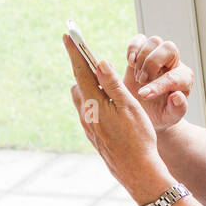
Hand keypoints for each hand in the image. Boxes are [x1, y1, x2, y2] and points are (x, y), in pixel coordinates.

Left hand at [64, 34, 175, 204]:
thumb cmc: (138, 137)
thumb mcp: (129, 106)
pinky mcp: (93, 134)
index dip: (74, 50)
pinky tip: (105, 101)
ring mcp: (87, 125)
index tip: (67, 34)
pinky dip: (94, 99)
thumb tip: (99, 63)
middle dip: (82, 67)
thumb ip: (112, 84)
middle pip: (79, 82)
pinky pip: (88, 110)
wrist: (137, 171)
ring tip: (99, 75)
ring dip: (88, 84)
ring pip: (82, 97)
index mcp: (93, 103)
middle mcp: (85, 114)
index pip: (80, 70)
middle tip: (85, 51)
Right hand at [124, 34, 194, 130]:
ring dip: (142, 58)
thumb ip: (178, 108)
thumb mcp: (170, 117)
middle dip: (152, 64)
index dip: (158, 85)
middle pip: (168, 48)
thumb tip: (176, 96)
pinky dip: (133, 47)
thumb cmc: (160, 115)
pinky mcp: (142, 53)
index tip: (143, 95)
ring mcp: (157, 56)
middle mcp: (173, 63)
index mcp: (183, 79)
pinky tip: (130, 62)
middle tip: (141, 81)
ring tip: (136, 77)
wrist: (145, 112)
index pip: (174, 76)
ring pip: (154, 41)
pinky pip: (140, 39)